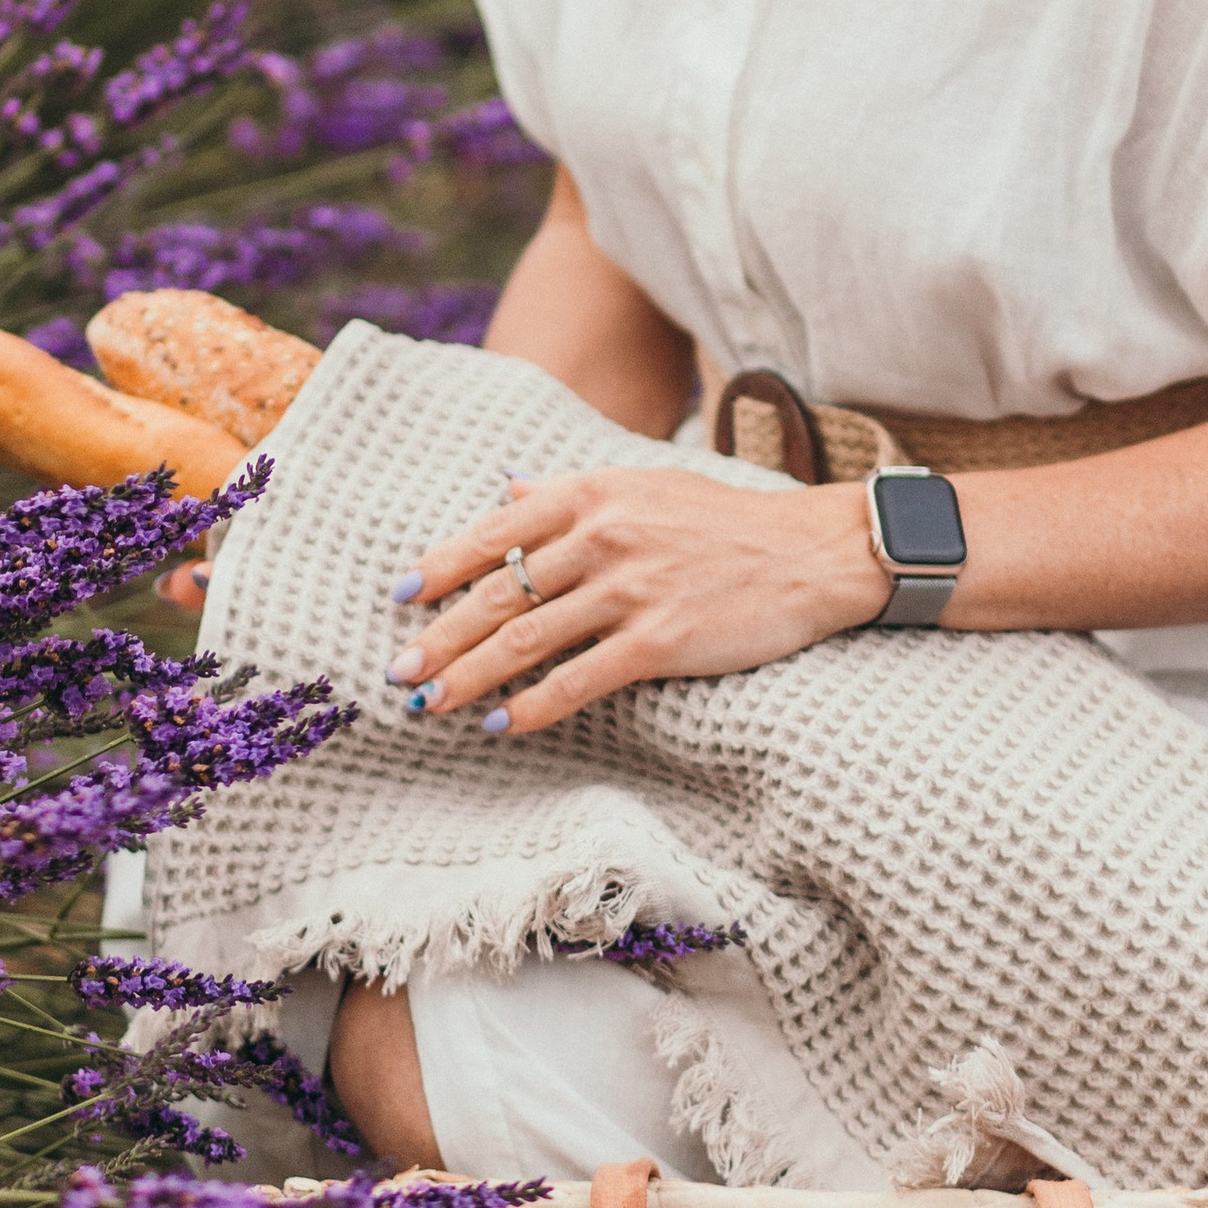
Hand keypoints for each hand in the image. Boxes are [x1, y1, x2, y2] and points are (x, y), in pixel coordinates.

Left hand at [388, 465, 884, 736]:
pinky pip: (579, 679)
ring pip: (526, 639)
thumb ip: (568, 490)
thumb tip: (503, 489)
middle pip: (499, 592)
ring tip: (431, 704)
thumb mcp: (643, 483)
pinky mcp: (660, 640)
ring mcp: (630, 588)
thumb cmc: (723, 520)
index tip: (400, 597)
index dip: (440, 566)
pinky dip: (533, 706)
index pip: (494, 531)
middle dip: (439, 636)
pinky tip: (501, 724)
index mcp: (593, 492)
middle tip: (397, 670)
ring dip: (469, 677)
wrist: (809, 552)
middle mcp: (604, 535)